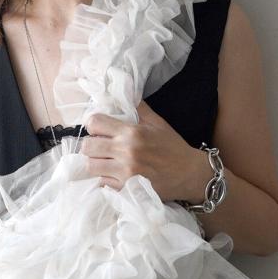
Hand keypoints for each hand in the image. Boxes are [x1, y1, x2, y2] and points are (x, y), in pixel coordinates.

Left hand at [80, 99, 208, 201]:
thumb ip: (138, 108)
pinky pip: (102, 182)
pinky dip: (104, 178)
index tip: (99, 129)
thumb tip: (125, 90)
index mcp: (132, 132)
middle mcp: (126, 151)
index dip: (93, 125)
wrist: (190, 174)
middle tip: (100, 147)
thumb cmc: (174, 148)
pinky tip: (113, 175)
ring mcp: (125, 172)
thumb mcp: (158, 123)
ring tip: (104, 161)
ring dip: (95, 163)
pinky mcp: (126, 189)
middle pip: (88, 146)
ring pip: (91, 166)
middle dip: (91, 145)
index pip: (95, 123)